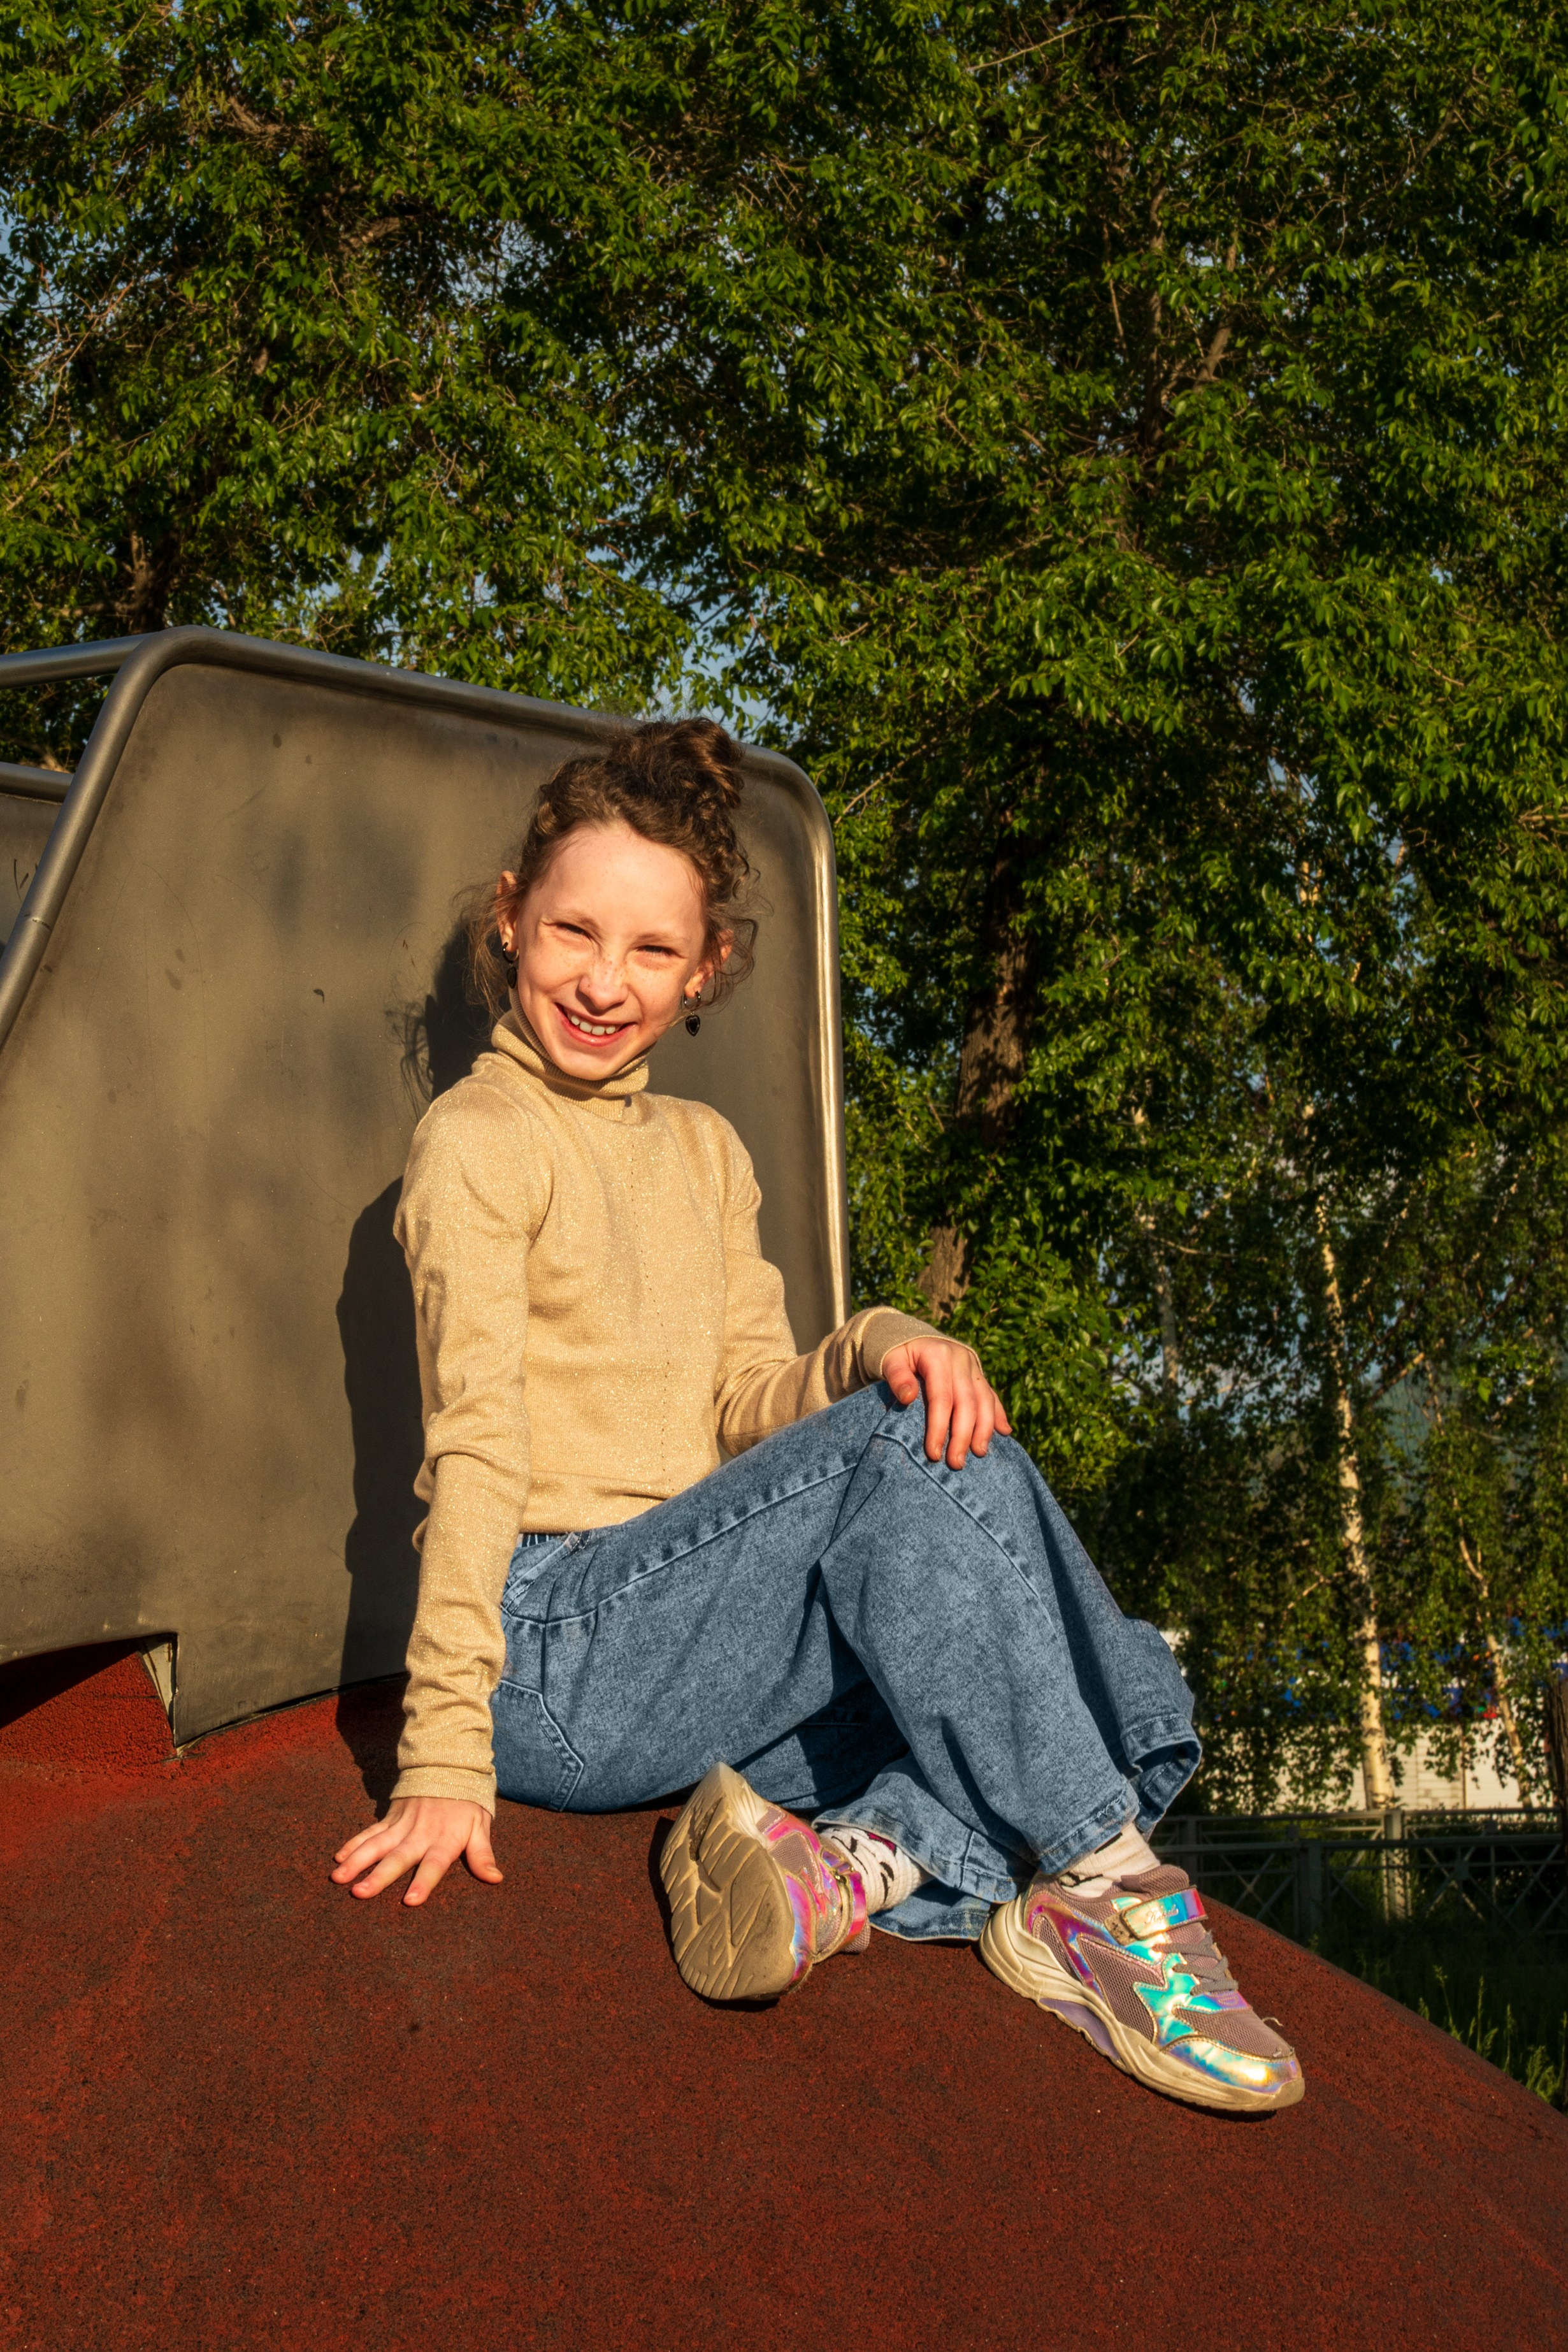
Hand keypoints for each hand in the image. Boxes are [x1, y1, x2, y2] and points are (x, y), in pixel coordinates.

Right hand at [331, 1795, 501, 1905]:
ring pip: (377, 1844)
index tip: (410, 1901)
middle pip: (398, 1857)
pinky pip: (370, 1832)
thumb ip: (482, 1854)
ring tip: (339, 1877)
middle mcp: (420, 1833)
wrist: (448, 1764)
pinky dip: (354, 1844)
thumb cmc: (466, 1802)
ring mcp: (402, 1824)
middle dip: (378, 1875)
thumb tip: (496, 1879)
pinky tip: (339, 1858)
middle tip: (359, 1893)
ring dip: (357, 1861)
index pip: (434, 1864)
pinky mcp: (390, 1817)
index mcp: (445, 1839)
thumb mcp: (480, 1825)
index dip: (423, 1882)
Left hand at [881, 1336, 1011, 1467]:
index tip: (933, 1453)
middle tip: (956, 1463)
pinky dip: (998, 1415)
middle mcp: (961, 1359)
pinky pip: (992, 1395)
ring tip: (979, 1453)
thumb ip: (897, 1377)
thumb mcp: (890, 1360)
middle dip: (963, 1435)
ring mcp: (973, 1366)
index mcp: (938, 1355)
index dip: (939, 1427)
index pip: (942, 1397)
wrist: (913, 1337)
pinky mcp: (979, 1374)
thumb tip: (908, 1398)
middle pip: (967, 1402)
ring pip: (985, 1400)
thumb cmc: (898, 1355)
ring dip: (984, 1429)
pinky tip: (1005, 1432)